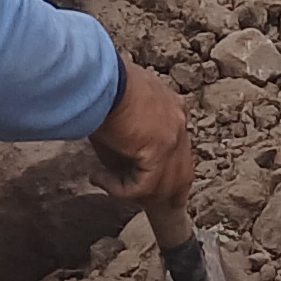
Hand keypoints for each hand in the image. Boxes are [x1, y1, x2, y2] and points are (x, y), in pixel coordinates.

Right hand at [90, 62, 194, 211]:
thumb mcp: (119, 113)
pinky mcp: (161, 149)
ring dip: (134, 192)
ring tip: (106, 184)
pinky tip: (99, 178)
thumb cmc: (99, 86)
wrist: (98, 75)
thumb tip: (118, 166)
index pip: (178, 150)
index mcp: (172, 107)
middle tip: (139, 204)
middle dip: (163, 194)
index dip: (164, 173)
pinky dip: (119, 189)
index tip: (143, 186)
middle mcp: (179, 121)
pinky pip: (144, 185)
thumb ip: (127, 139)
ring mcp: (174, 136)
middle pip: (181, 173)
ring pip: (164, 185)